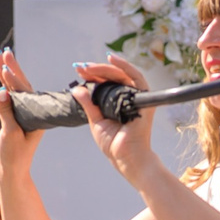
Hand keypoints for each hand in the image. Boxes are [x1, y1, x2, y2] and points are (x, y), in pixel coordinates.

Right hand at [0, 49, 42, 177]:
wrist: (10, 171)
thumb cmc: (14, 156)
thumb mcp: (10, 133)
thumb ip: (6, 112)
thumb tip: (1, 91)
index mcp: (35, 116)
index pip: (25, 92)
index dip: (15, 78)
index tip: (5, 66)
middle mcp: (31, 111)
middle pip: (21, 85)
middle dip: (11, 68)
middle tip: (2, 53)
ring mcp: (22, 113)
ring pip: (14, 88)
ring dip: (6, 73)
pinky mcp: (13, 116)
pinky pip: (8, 96)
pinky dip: (3, 84)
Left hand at [70, 54, 155, 179]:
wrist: (125, 159)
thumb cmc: (114, 143)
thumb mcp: (96, 120)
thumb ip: (88, 104)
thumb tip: (76, 89)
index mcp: (120, 101)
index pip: (108, 82)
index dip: (94, 75)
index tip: (79, 70)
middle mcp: (130, 97)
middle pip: (114, 76)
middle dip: (96, 70)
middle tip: (81, 67)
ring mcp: (138, 97)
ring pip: (123, 74)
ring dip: (105, 67)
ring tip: (88, 67)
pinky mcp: (144, 99)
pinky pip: (136, 77)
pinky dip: (125, 66)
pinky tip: (111, 60)